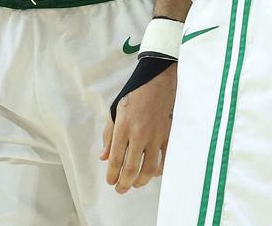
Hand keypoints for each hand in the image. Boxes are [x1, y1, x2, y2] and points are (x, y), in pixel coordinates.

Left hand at [101, 63, 176, 193]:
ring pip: (149, 169)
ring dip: (141, 181)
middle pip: (131, 168)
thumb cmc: (134, 95)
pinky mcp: (168, 136)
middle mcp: (139, 134)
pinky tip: (154, 173)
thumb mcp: (115, 111)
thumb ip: (108, 135)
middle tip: (120, 189)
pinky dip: (160, 170)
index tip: (110, 182)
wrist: (157, 82)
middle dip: (124, 184)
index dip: (112, 175)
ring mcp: (155, 136)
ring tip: (135, 184)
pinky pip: (165, 159)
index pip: (116, 159)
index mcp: (123, 127)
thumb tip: (104, 157)